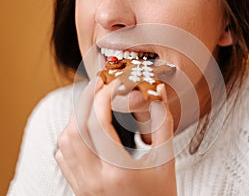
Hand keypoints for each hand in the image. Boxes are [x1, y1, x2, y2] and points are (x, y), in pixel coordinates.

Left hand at [55, 78, 176, 195]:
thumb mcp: (166, 162)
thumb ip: (163, 125)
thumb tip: (158, 95)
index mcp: (118, 171)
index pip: (99, 123)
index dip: (103, 97)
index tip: (112, 83)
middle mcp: (94, 178)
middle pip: (75, 128)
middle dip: (85, 101)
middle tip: (99, 87)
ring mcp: (83, 184)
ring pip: (65, 141)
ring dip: (76, 118)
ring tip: (92, 106)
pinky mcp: (79, 188)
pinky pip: (63, 156)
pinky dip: (70, 136)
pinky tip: (84, 130)